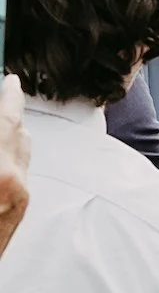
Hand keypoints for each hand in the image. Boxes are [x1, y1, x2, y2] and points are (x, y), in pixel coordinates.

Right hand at [0, 76, 28, 260]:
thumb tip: (3, 117)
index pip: (8, 117)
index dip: (9, 94)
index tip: (10, 78)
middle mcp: (13, 182)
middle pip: (18, 133)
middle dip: (8, 114)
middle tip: (2, 98)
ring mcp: (18, 200)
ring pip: (22, 154)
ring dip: (9, 137)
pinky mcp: (17, 214)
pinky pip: (19, 174)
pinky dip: (8, 160)